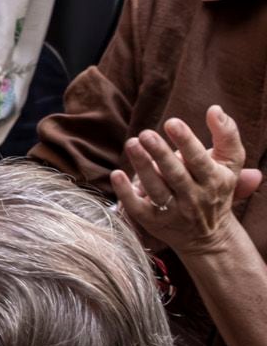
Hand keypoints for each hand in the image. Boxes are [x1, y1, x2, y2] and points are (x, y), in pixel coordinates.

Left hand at [114, 109, 262, 268]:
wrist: (210, 236)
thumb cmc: (217, 188)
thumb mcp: (230, 164)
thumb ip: (226, 135)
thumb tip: (215, 109)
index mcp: (214, 180)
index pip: (199, 160)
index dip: (186, 141)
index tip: (172, 122)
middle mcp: (195, 197)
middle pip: (175, 174)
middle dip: (160, 153)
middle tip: (145, 133)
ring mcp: (174, 211)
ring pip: (156, 189)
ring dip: (142, 166)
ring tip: (131, 144)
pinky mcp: (153, 222)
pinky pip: (137, 207)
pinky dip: (126, 192)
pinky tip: (116, 174)